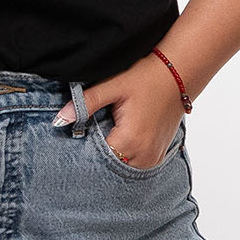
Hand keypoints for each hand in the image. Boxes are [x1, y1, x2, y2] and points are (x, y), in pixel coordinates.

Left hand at [54, 52, 185, 167]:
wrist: (179, 73)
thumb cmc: (147, 76)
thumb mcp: (113, 86)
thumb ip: (86, 104)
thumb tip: (60, 119)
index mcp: (131, 141)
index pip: (96, 158)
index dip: (84, 147)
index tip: (80, 134)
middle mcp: (144, 156)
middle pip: (108, 164)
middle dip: (97, 151)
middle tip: (93, 129)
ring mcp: (152, 158)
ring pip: (120, 165)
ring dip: (111, 153)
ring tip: (109, 129)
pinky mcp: (157, 156)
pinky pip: (133, 163)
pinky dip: (124, 153)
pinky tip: (121, 135)